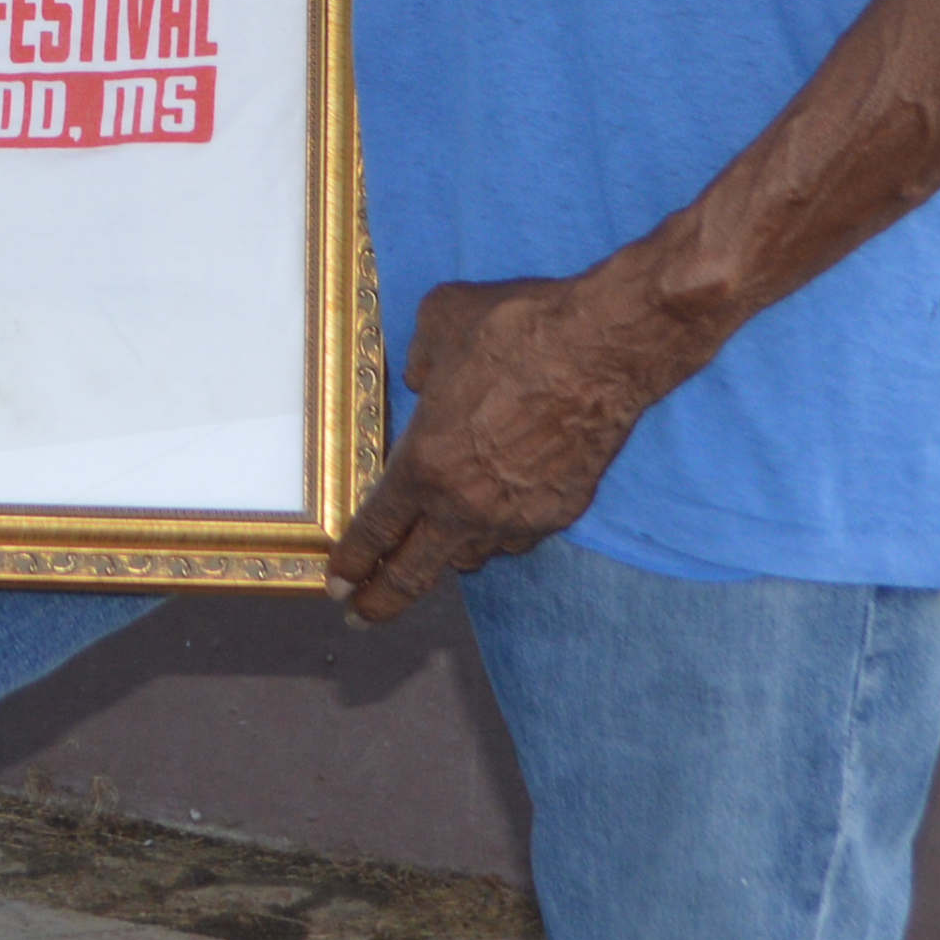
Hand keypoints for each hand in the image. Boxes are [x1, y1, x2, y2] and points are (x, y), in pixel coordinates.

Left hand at [330, 260, 710, 625]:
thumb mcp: (440, 323)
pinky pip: (519, 537)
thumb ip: (419, 361)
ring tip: (434, 551)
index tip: (337, 584)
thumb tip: (419, 378)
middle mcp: (466, 504)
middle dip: (381, 601)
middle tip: (362, 616)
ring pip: (471, 557)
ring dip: (448, 556)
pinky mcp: (561, 512)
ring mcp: (517, 515)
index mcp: (424, 464)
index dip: (352, 563)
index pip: (376, 531)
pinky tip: (498, 517)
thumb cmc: (516, 329)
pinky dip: (500, 534)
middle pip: (414, 574)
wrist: (601, 347)